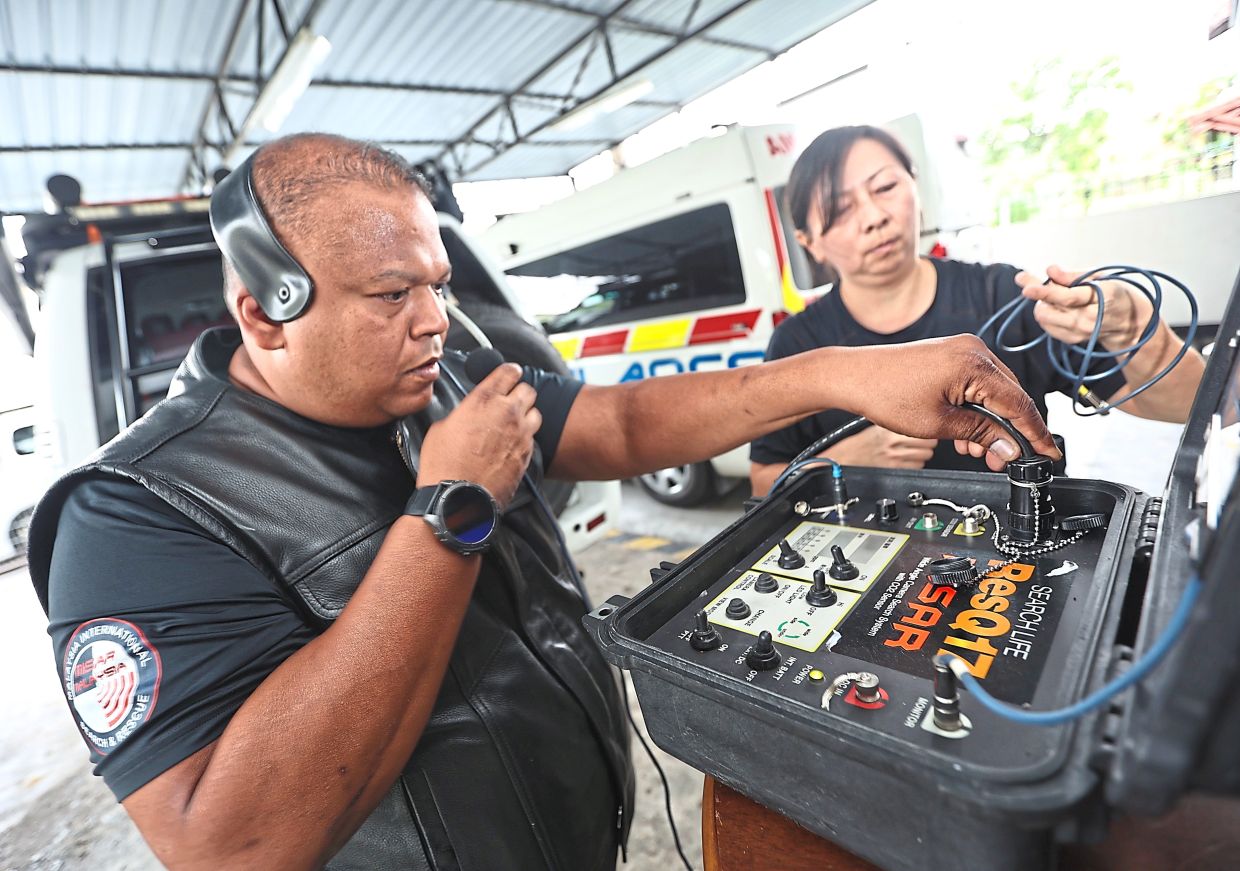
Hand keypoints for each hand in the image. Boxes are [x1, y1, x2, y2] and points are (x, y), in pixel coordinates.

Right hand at [417, 363, 540, 507]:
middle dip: (519, 393)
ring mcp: (520, 435)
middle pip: (528, 390)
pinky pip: (532, 439)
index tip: (509, 374)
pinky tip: (511, 445)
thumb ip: (463, 413)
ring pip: (535, 413)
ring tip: (513, 424)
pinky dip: (525, 438)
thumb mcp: (442, 427)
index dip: (509, 371)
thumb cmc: (444, 465)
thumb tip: (467, 414)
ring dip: (526, 415)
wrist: (456, 498)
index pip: (509, 371)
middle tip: (510, 400)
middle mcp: (507, 413)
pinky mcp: (526, 455)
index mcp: (484, 400)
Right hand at [825, 425, 935, 468]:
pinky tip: (906, 459)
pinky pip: (918, 467)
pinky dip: (915, 464)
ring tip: (912, 450)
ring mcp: (896, 458)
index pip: (925, 427)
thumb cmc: (861, 442)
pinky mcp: (896, 469)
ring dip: (922, 453)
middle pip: (930, 443)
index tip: (926, 428)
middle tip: (919, 440)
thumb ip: (900, 421)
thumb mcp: (879, 424)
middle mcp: (895, 443)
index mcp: (891, 428)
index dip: (928, 428)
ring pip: (926, 455)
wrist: (847, 458)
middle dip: (927, 442)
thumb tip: (919, 417)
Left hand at [843, 334, 1059, 470]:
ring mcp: (964, 350)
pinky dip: (977, 410)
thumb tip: (1010, 448)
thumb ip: (981, 435)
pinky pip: (979, 385)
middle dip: (1009, 433)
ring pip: (995, 393)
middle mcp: (974, 350)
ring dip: (991, 424)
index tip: (1049, 454)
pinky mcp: (953, 355)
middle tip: (1002, 461)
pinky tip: (965, 434)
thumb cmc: (887, 394)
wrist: (854, 376)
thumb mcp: (939, 424)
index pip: (1020, 403)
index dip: (1036, 433)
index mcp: (974, 364)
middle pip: (1011, 397)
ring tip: (975, 450)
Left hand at [1017, 265, 1154, 349]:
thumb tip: (1050, 270)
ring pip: (1044, 318)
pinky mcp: (1072, 340)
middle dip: (1039, 295)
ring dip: (1043, 304)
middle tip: (1038, 283)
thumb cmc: (1114, 293)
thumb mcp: (1099, 276)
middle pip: (1049, 310)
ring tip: (1057, 296)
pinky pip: (1047, 326)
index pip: (1067, 296)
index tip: (1026, 285)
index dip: (1044, 291)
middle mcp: (1090, 320)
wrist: (1129, 321)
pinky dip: (1048, 314)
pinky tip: (1060, 308)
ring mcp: (1080, 333)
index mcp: (1102, 298)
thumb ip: (1072, 275)